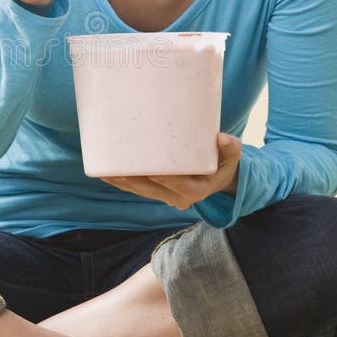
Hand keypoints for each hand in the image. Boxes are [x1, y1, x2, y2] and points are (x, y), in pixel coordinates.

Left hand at [100, 132, 241, 209]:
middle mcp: (180, 198)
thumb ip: (230, 147)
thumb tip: (222, 138)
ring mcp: (167, 197)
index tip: (151, 170)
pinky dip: (123, 183)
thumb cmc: (224, 161)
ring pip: (142, 192)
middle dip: (135, 181)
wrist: (218, 176)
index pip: (180, 186)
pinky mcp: (158, 192)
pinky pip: (138, 190)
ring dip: (123, 183)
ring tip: (105, 171)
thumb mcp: (232, 156)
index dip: (165, 180)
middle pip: (153, 190)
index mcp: (198, 190)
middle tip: (118, 168)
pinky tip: (106, 175)